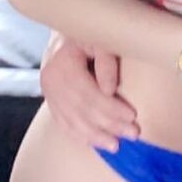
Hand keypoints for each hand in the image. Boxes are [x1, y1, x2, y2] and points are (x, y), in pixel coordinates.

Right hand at [40, 30, 137, 151]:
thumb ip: (106, 61)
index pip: (89, 93)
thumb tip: (110, 90)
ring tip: (116, 146)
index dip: (111, 107)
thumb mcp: (100, 39)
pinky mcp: (50, 101)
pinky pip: (64, 124)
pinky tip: (96, 144)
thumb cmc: (89, 35)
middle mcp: (51, 80)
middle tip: (133, 134)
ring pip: (72, 121)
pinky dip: (80, 136)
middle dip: (109, 125)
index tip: (133, 116)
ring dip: (96, 136)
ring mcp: (48, 93)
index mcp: (63, 63)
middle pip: (82, 110)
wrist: (65, 34)